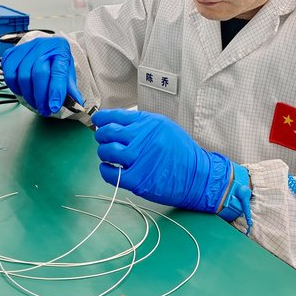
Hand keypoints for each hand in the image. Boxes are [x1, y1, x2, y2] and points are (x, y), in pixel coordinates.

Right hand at [1, 37, 81, 116]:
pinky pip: (9, 74)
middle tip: (44, 109)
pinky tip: (23, 91)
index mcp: (60, 50)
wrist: (44, 47)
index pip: (58, 71)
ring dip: (29, 95)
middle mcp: (42, 46)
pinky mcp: (11, 54)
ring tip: (35, 103)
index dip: (55, 91)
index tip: (54, 107)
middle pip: (39, 73)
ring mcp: (25, 48)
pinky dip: (15, 87)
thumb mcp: (68, 71)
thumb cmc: (56, 60)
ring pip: (23, 76)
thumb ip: (70, 87)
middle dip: (41, 96)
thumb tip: (76, 104)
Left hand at [92, 109, 232, 212]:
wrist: (197, 176)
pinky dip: (105, 170)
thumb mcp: (164, 127)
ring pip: (107, 151)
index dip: (102, 118)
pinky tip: (109, 168)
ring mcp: (139, 159)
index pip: (116, 116)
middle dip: (101, 135)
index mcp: (149, 123)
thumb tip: (115, 122)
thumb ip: (141, 123)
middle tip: (103, 140)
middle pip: (108, 133)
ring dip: (103, 152)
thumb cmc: (180, 151)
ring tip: (109, 155)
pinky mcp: (137, 179)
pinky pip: (110, 173)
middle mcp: (143, 138)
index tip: (98, 121)